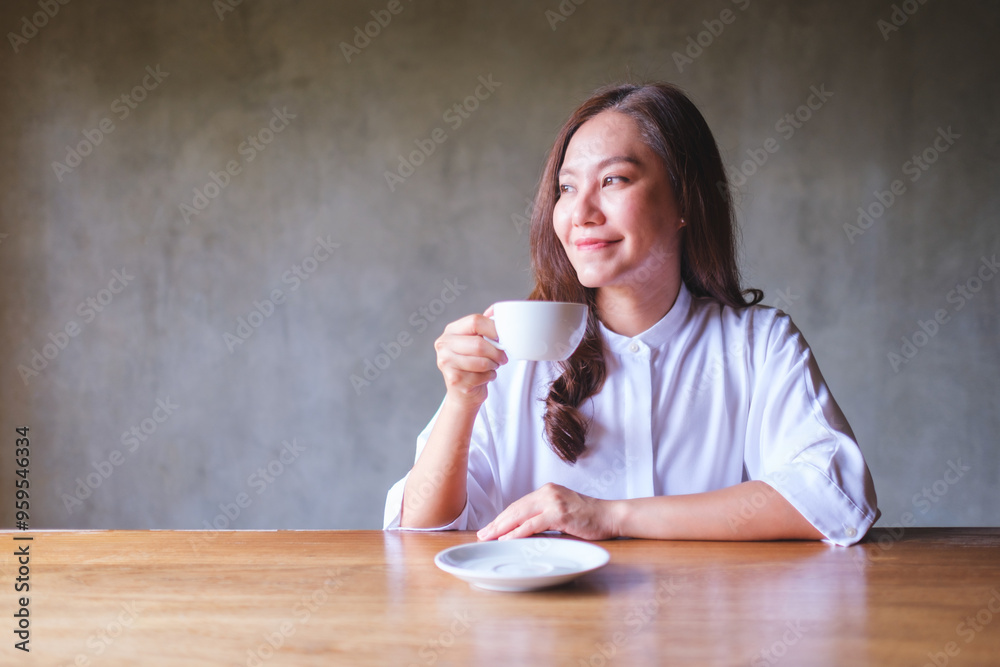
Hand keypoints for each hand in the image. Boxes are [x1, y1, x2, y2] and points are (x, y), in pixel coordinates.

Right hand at [434, 308, 507, 409]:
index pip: (475, 321)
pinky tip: (485, 376)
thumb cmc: (473, 363)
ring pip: (481, 362)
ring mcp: (446, 363)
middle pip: (479, 344)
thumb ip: (484, 327)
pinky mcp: (454, 380)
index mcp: (450, 331)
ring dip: (493, 365)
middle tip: (503, 358)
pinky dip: (490, 376)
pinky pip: (481, 376)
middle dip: (496, 352)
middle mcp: (443, 345)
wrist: (462, 392)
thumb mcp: (476, 341)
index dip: (493, 328)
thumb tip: (498, 312)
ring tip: (493, 366)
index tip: (502, 338)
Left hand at [476, 483, 618, 541]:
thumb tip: (522, 532)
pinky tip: (507, 539)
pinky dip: (518, 532)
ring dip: (502, 528)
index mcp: (546, 491)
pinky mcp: (559, 513)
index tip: (489, 528)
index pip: (518, 505)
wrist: (610, 515)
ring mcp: (553, 501)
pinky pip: (533, 524)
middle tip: (482, 535)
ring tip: (489, 538)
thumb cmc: (588, 518)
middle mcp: (547, 492)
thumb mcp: (561, 514)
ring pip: (520, 515)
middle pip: (515, 509)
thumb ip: (543, 519)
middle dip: (497, 523)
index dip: (502, 517)